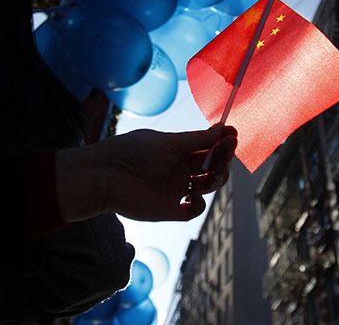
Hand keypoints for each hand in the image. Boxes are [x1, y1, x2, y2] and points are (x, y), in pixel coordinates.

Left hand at [55, 125, 236, 222]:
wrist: (104, 177)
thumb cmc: (132, 152)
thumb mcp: (169, 142)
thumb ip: (197, 139)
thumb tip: (223, 128)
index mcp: (179, 151)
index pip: (209, 147)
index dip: (222, 143)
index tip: (233, 136)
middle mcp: (180, 170)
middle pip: (212, 166)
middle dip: (223, 158)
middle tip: (227, 151)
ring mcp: (176, 189)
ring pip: (208, 186)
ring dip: (217, 179)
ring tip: (215, 173)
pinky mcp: (169, 209)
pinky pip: (193, 210)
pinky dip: (198, 205)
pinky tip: (193, 197)